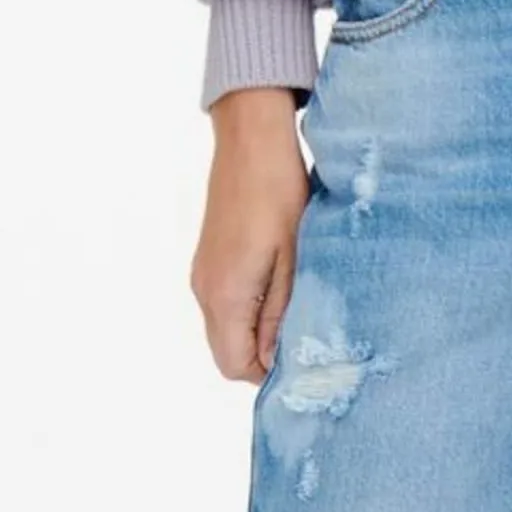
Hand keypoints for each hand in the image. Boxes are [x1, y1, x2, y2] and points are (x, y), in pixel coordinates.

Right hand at [191, 90, 310, 382]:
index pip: (235, 366)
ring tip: (299, 306)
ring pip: (227, 326)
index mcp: (224, 295)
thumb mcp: (294, 256)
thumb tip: (276, 360)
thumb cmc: (278, 191)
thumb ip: (282, 313)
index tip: (305, 357)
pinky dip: (250, 306)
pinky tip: (281, 283)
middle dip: (265, 353)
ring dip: (259, 328)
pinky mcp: (210, 256)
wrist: (250, 137)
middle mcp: (204, 290)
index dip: (269, 374)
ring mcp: (203, 272)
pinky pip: (226, 300)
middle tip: (307, 333)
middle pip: (228, 350)